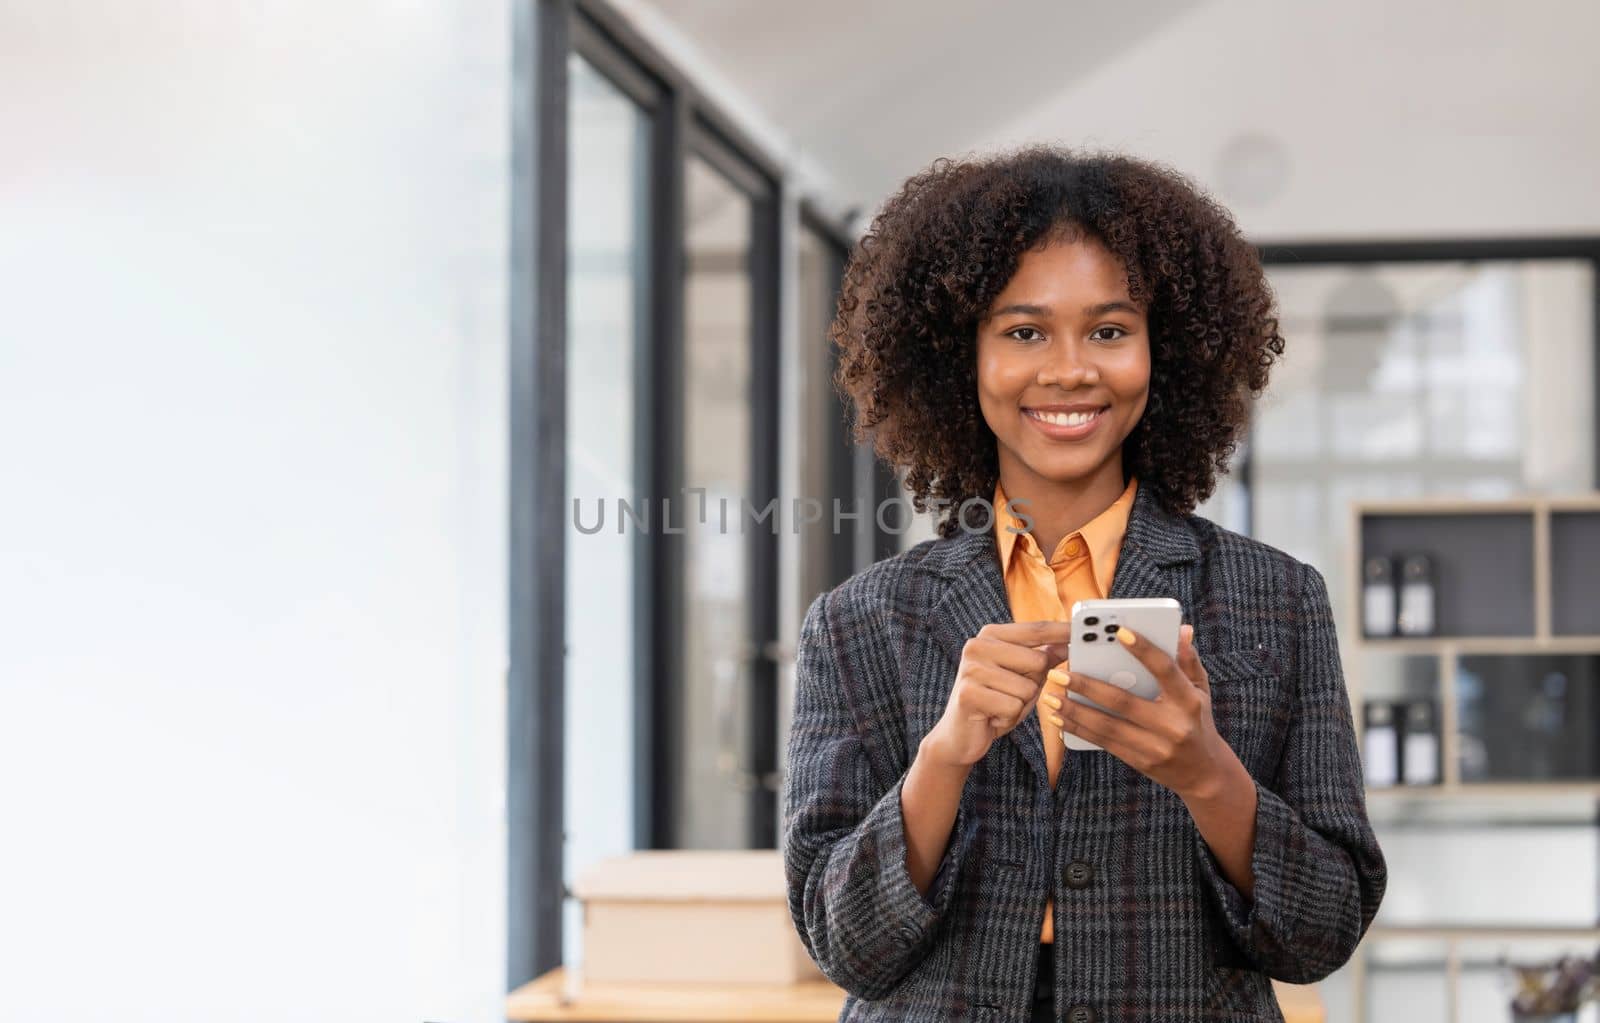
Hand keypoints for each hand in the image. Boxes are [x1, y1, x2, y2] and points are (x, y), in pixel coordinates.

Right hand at [923, 621, 1071, 767]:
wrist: (959, 735)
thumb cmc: (995, 702)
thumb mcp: (1022, 677)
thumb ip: (1042, 658)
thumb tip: (1068, 644)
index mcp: (990, 635)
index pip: (1036, 629)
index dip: (1062, 631)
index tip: (1085, 629)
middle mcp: (977, 646)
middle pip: (1037, 661)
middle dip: (1034, 684)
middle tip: (1010, 693)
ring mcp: (971, 669)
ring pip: (1028, 687)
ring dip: (1021, 704)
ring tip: (1000, 706)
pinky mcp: (968, 694)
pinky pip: (1013, 706)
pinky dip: (1009, 718)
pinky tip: (992, 717)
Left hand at [1042, 623, 1238, 800]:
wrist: (1205, 774)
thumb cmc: (1198, 721)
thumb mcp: (1201, 691)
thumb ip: (1188, 660)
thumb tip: (1182, 630)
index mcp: (1188, 701)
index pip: (1165, 670)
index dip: (1143, 649)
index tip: (1119, 631)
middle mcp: (1172, 725)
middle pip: (1123, 701)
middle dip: (1087, 687)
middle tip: (1059, 672)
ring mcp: (1155, 746)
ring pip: (1107, 726)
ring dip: (1074, 711)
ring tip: (1050, 695)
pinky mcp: (1140, 761)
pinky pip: (1104, 743)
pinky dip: (1078, 729)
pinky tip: (1059, 718)